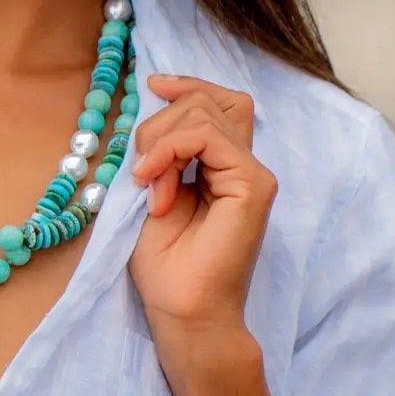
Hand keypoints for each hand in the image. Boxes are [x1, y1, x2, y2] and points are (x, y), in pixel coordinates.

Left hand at [127, 74, 276, 346]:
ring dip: (160, 142)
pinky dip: (169, 151)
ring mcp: (252, 173)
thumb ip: (162, 149)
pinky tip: (154, 185)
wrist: (182, 310)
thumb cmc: (164, 263)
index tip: (152, 85)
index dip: (186, 84)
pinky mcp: (253, 185)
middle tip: (141, 169)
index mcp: (221, 164)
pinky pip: (208, 137)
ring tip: (148, 186)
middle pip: (206, 100)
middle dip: (160, 120)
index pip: (217, 101)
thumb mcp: (152, 188)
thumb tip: (154, 101)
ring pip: (203, 113)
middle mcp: (242, 164)